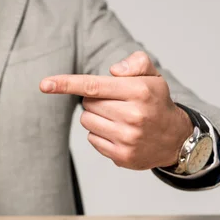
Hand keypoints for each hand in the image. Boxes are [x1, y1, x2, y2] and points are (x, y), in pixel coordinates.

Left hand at [39, 51, 192, 169]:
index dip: (66, 84)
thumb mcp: (153, 77)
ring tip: (117, 118)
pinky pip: (92, 139)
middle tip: (116, 103)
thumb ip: (135, 63)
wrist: (176, 139)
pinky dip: (100, 134)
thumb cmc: (156, 103)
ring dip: (96, 117)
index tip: (44, 84)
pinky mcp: (122, 156)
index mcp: (138, 91)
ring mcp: (127, 138)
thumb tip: (113, 71)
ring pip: (87, 121)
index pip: (93, 85)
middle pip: (87, 104)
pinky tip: (119, 133)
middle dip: (96, 101)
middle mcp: (133, 116)